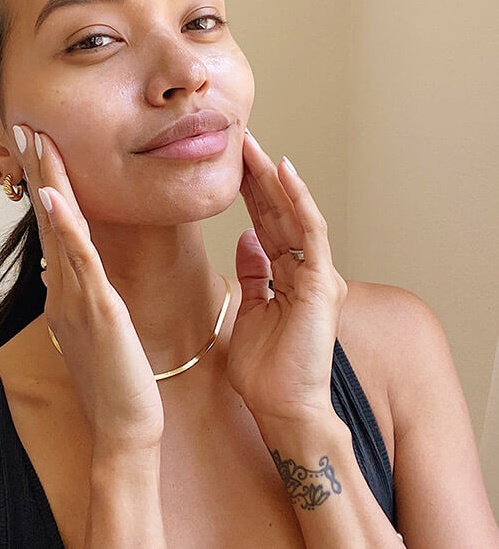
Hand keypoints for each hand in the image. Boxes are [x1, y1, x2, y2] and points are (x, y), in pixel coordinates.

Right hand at [12, 124, 163, 451]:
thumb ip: (75, 292)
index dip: (45, 183)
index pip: (55, 225)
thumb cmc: (114, 377)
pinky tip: (55, 198)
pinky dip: (66, 228)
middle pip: (49, 217)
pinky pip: (80, 263)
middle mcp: (65, 288)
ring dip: (48, 183)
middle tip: (26, 126)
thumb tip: (59, 264)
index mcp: (67, 289)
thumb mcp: (91, 325)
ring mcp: (78, 298)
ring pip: (61, 229)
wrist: (124, 424)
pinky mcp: (99, 311)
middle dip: (38, 170)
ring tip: (36, 142)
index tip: (39, 145)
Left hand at [226, 128, 347, 426]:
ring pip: (293, 213)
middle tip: (238, 141)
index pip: (265, 223)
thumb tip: (247, 238)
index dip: (248, 192)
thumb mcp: (251, 308)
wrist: (281, 407)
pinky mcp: (320, 282)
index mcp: (285, 274)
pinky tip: (283, 173)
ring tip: (254, 147)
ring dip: (273, 179)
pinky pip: (310, 232)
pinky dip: (298, 200)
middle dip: (257, 176)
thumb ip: (254, 271)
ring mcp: (315, 273)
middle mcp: (303, 268)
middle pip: (278, 212)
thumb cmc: (267, 369)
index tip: (227, 165)